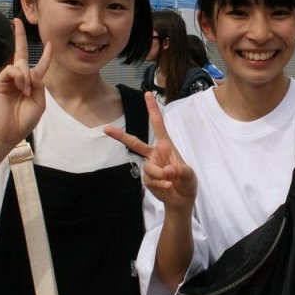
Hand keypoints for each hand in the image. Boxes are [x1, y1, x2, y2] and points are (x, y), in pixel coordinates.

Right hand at [0, 19, 51, 147]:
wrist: (10, 130)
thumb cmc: (25, 119)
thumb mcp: (39, 102)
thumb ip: (39, 84)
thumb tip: (30, 69)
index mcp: (31, 83)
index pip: (39, 65)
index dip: (45, 55)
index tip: (50, 44)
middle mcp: (19, 78)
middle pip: (20, 53)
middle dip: (19, 36)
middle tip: (17, 20)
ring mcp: (9, 78)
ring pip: (20, 64)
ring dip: (26, 77)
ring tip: (25, 91)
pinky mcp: (0, 81)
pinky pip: (11, 69)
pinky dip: (18, 77)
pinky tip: (20, 87)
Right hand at [104, 91, 196, 212]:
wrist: (182, 200)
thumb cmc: (187, 183)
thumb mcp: (189, 175)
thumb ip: (180, 171)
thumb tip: (167, 171)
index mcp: (166, 146)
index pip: (159, 125)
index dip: (153, 110)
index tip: (148, 94)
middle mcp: (155, 154)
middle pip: (135, 143)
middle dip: (120, 136)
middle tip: (105, 129)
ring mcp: (149, 167)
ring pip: (148, 168)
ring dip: (160, 175)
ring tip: (171, 181)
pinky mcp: (146, 179)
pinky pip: (149, 180)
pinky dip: (160, 184)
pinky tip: (168, 188)